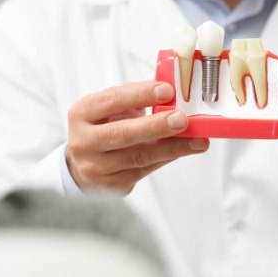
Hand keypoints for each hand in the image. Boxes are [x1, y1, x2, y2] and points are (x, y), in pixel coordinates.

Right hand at [66, 81, 208, 194]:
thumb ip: (136, 98)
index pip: (112, 100)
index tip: (167, 90)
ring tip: (196, 139)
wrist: (84, 163)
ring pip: (138, 157)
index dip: (140, 94)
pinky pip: (144, 171)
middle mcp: (83, 142)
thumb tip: (172, 94)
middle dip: (156, 126)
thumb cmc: (104, 127)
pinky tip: (184, 150)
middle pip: (122, 134)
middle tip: (181, 119)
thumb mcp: (111, 108)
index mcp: (82, 113)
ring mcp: (95, 167)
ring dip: (171, 147)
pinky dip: (167, 158)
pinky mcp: (111, 186)